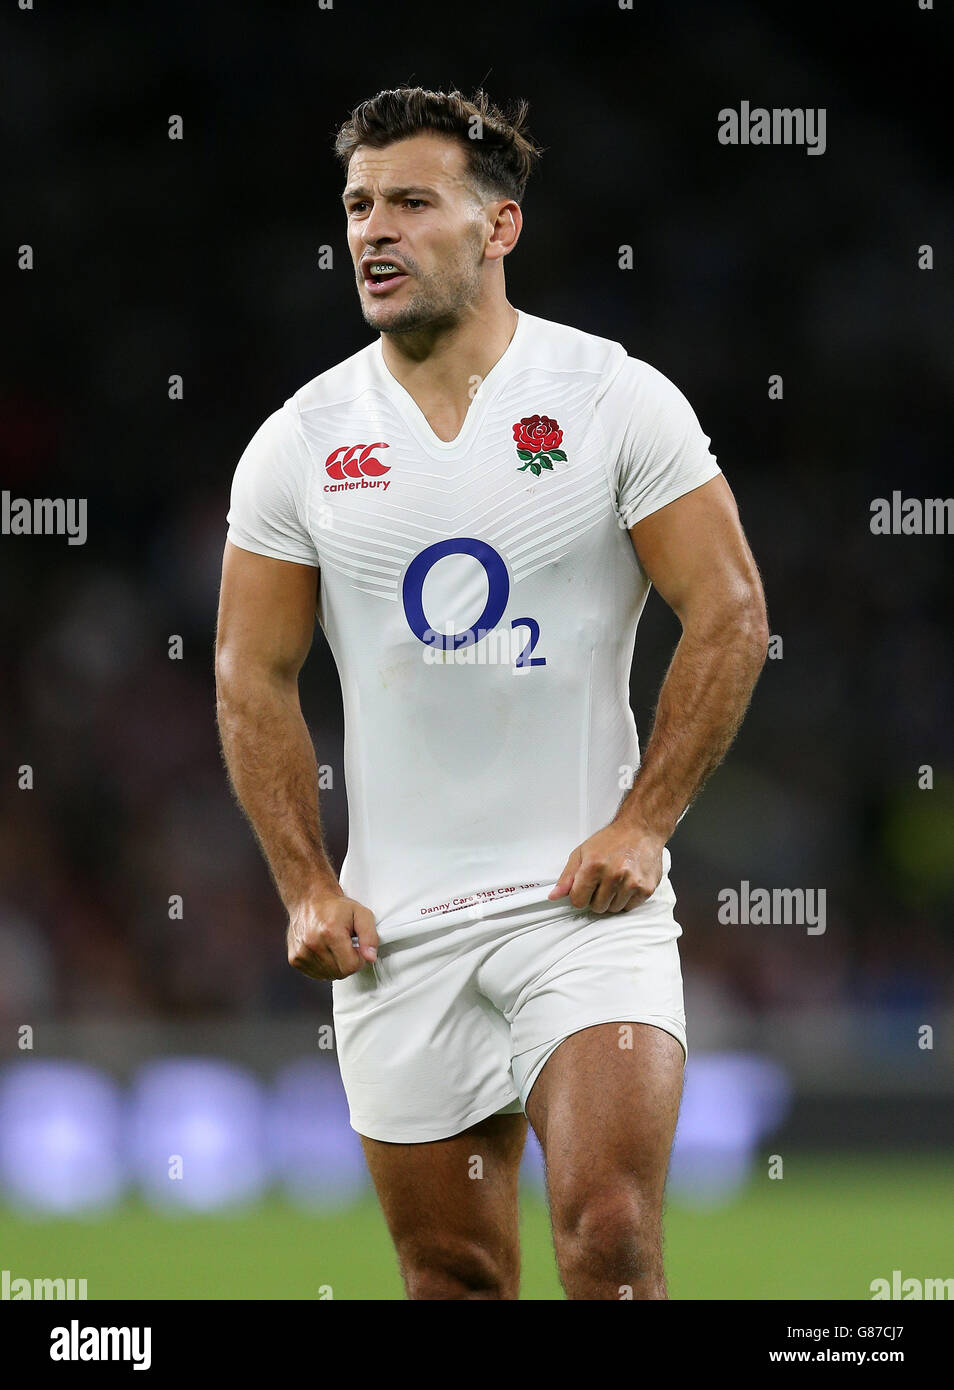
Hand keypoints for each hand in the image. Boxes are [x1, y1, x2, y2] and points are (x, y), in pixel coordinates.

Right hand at [286, 891, 378, 979]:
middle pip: (340, 973)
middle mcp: (313, 944)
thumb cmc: (335, 907)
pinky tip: (324, 950)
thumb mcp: (361, 914)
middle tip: (346, 945)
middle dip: (348, 962)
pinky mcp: (294, 959)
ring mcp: (301, 953)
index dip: (359, 959)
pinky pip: (316, 974)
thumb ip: (370, 936)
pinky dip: (324, 966)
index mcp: (330, 932)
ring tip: (334, 946)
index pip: (351, 966)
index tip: (356, 947)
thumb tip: (370, 957)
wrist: (309, 901)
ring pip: (329, 975)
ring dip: (336, 965)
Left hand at [548, 823, 665, 912]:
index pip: (578, 900)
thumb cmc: (612, 839)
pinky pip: (629, 907)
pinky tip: (627, 883)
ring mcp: (631, 883)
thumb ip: (567, 876)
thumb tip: (555, 895)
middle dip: (596, 897)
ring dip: (612, 899)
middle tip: (602, 881)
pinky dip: (627, 899)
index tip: (584, 888)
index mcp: (594, 866)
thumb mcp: (582, 853)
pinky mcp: (645, 888)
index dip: (579, 895)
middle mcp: (613, 875)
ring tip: (616, 880)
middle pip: (597, 907)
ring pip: (613, 909)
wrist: (640, 829)